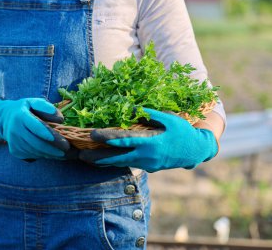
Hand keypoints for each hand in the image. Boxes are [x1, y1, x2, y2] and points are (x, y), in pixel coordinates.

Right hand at [0, 98, 71, 159]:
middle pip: (36, 143)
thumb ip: (47, 108)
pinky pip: (31, 155)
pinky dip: (43, 155)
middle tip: (66, 149)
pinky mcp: (15, 151)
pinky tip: (51, 153)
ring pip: (35, 151)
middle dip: (53, 148)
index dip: (48, 134)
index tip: (62, 140)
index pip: (36, 127)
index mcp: (21, 116)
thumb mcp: (34, 102)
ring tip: (62, 153)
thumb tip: (60, 119)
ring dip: (49, 154)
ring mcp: (14, 142)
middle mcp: (15, 130)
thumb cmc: (25, 109)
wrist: (4, 118)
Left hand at [79, 108, 217, 171]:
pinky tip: (105, 161)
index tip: (92, 135)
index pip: (123, 141)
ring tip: (88, 160)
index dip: (107, 138)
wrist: (196, 151)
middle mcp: (146, 156)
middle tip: (81, 157)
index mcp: (150, 143)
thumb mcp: (169, 118)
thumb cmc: (183, 131)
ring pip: (121, 164)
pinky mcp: (149, 167)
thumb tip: (130, 109)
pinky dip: (116, 163)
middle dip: (98, 158)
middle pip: (117, 158)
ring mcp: (147, 164)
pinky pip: (128, 165)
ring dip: (104, 162)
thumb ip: (149, 114)